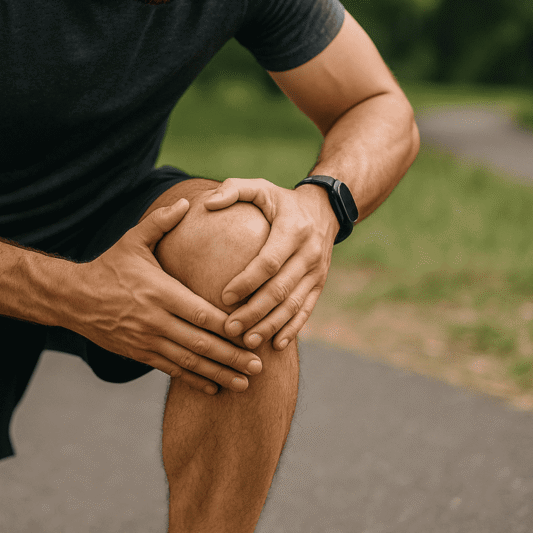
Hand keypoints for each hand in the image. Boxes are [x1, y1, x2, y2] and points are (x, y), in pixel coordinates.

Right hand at [71, 199, 263, 394]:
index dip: (228, 328)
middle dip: (231, 357)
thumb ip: (161, 222)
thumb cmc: (109, 266)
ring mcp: (146, 340)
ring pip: (188, 362)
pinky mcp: (138, 353)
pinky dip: (193, 379)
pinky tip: (214, 387)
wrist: (73, 298)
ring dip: (218, 374)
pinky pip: (170, 370)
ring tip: (244, 385)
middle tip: (259, 367)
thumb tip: (187, 201)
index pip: (200, 314)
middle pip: (200, 343)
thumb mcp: (132, 240)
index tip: (252, 334)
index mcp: (160, 292)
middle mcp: (155, 320)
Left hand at [203, 178, 337, 350]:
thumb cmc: (280, 201)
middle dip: (254, 312)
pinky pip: (306, 310)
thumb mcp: (260, 187)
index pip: (268, 262)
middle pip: (280, 289)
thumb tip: (208, 203)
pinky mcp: (320, 284)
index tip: (223, 297)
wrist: (324, 209)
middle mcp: (309, 253)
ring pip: (293, 305)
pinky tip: (276, 345)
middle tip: (229, 328)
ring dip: (270, 325)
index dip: (247, 282)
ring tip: (247, 341)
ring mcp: (317, 271)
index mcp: (293, 230)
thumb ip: (233, 189)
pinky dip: (292, 329)